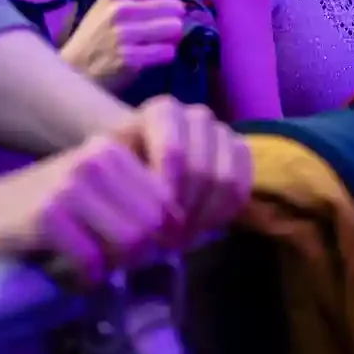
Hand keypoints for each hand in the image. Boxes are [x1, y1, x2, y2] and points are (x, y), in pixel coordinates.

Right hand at [0, 135, 174, 289]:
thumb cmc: (49, 211)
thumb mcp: (100, 193)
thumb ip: (142, 202)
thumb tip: (192, 230)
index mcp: (114, 147)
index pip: (170, 201)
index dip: (165, 236)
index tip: (145, 252)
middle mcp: (95, 158)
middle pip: (154, 224)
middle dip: (141, 254)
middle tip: (115, 264)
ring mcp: (69, 184)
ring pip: (130, 242)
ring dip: (115, 266)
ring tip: (93, 265)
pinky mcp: (46, 215)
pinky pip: (92, 261)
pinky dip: (86, 278)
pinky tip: (71, 273)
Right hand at [59, 0, 187, 90]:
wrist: (74, 69)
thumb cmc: (98, 33)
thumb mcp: (114, 4)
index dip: (172, 2)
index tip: (164, 12)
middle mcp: (120, 9)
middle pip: (175, 8)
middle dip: (175, 20)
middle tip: (164, 30)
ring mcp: (124, 34)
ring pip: (175, 28)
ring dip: (173, 38)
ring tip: (160, 42)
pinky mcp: (129, 59)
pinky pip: (167, 52)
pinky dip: (166, 54)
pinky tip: (156, 56)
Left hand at [111, 96, 252, 249]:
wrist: (142, 164)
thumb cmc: (122, 169)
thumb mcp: (110, 172)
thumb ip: (125, 186)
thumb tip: (150, 220)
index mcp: (162, 112)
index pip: (174, 152)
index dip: (168, 193)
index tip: (155, 224)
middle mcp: (196, 116)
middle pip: (202, 170)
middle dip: (186, 211)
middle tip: (169, 240)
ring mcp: (222, 132)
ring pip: (227, 179)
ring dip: (206, 215)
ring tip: (184, 236)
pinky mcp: (240, 151)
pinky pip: (243, 184)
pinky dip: (225, 212)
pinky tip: (204, 226)